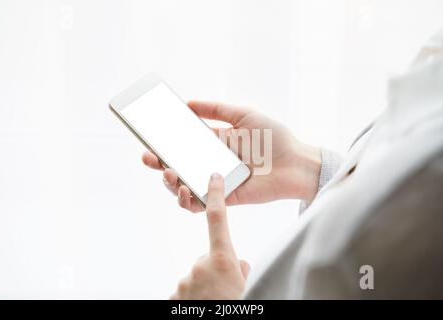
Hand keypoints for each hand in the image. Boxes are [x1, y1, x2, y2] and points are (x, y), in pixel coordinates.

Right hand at [142, 101, 321, 211]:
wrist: (296, 163)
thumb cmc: (274, 137)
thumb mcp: (244, 115)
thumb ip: (217, 109)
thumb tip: (188, 103)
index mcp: (213, 143)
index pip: (182, 143)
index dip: (164, 141)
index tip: (149, 136)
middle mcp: (210, 162)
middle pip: (177, 165)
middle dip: (158, 163)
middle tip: (148, 157)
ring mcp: (215, 181)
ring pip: (183, 186)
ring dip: (170, 183)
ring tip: (169, 173)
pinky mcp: (223, 198)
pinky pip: (200, 204)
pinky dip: (187, 200)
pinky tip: (184, 191)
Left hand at [169, 173, 249, 299]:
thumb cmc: (239, 303)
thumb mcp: (248, 286)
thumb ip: (241, 269)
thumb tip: (239, 264)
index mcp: (223, 260)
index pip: (218, 219)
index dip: (215, 196)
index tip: (212, 178)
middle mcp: (200, 266)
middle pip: (206, 258)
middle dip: (214, 269)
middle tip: (224, 289)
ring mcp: (185, 282)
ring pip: (196, 277)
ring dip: (204, 286)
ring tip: (215, 301)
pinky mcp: (174, 296)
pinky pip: (185, 292)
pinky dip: (193, 298)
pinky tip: (203, 305)